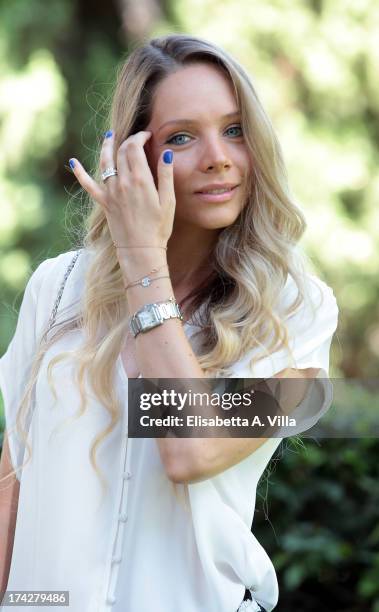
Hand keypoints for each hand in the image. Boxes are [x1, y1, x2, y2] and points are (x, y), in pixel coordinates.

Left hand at [69, 130, 175, 250]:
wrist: (141, 250)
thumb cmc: (159, 228)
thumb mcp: (168, 201)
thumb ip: (166, 175)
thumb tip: (166, 153)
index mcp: (140, 179)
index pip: (135, 147)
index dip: (140, 137)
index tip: (147, 135)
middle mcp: (123, 182)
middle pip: (121, 152)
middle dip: (128, 140)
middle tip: (136, 138)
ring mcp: (111, 192)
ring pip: (105, 162)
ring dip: (106, 146)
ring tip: (108, 136)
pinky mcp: (104, 202)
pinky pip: (88, 185)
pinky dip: (80, 172)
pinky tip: (73, 162)